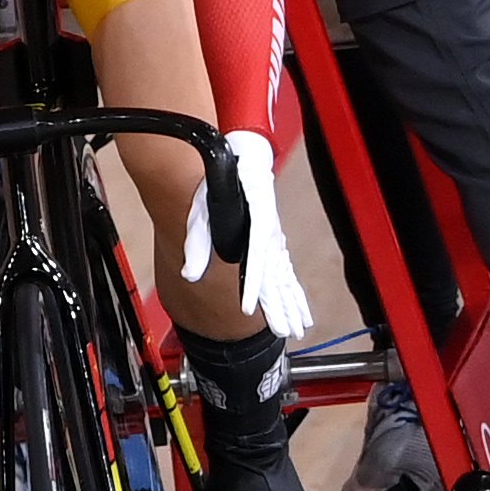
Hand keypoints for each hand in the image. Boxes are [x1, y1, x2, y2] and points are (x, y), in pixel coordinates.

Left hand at [185, 127, 312, 342]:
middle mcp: (268, 238)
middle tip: (288, 332)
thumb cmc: (221, 182)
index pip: (253, 266)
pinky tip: (298, 304)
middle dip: (282, 307)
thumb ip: (198, 244)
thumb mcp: (201, 211)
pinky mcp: (273, 241)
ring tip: (299, 326)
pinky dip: (293, 290)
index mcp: (253, 230)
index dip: (252, 289)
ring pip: (284, 278)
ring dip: (292, 303)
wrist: (242, 158)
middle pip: (276, 279)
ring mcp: (273, 240)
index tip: (250, 309)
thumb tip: (189, 273)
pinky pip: (285, 271)